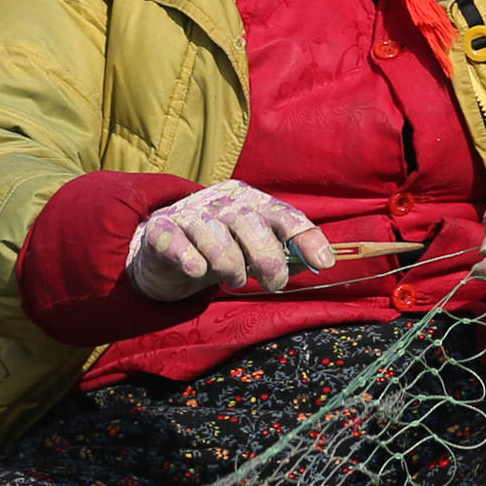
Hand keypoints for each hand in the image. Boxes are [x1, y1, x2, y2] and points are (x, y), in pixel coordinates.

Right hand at [127, 181, 334, 299]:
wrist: (162, 250)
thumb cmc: (219, 248)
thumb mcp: (253, 248)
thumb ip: (284, 253)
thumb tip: (322, 262)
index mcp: (249, 201)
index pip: (282, 214)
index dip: (305, 236)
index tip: (323, 262)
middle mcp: (221, 202)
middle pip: (250, 223)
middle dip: (267, 258)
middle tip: (273, 284)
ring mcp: (189, 213)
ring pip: (215, 235)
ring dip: (229, 264)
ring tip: (233, 280)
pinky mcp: (161, 230)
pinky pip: (176, 241)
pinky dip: (189, 257)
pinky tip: (196, 270)